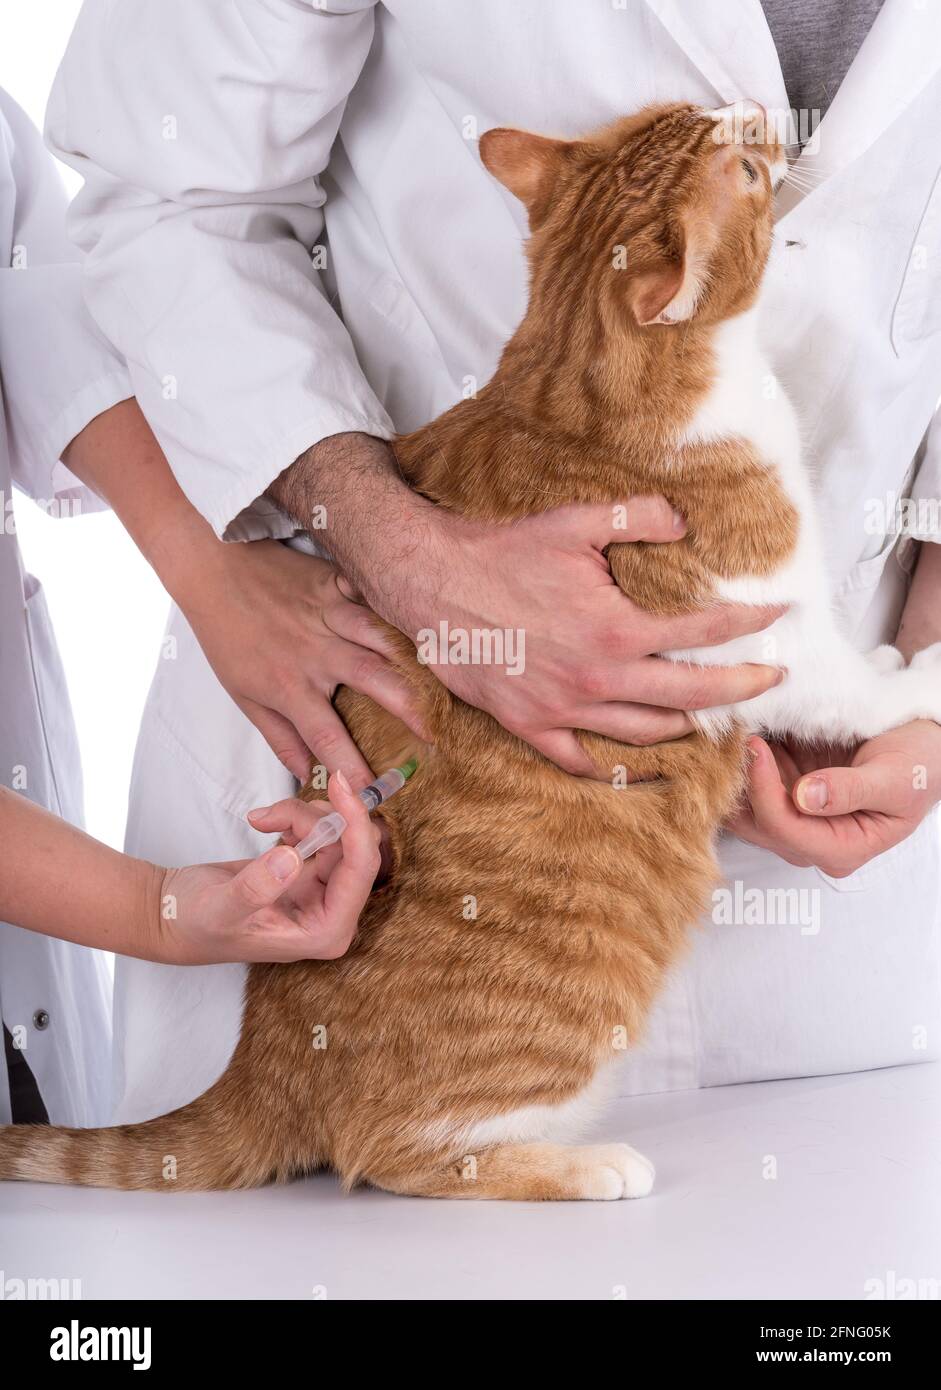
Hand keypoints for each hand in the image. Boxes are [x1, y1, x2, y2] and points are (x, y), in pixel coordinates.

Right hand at [156, 772, 381, 962]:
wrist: (175, 915)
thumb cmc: (195, 924)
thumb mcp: (220, 909)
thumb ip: (256, 889)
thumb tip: (291, 859)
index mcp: (326, 932)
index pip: (360, 871)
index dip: (355, 823)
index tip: (339, 783)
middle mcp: (333, 912)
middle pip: (352, 846)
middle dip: (316, 819)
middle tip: (272, 815)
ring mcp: (324, 890)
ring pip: (337, 833)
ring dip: (301, 816)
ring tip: (263, 820)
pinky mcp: (311, 871)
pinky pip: (322, 831)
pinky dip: (297, 818)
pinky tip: (270, 825)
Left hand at [174, 541, 427, 787]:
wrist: (214, 567)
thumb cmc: (227, 635)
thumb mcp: (243, 694)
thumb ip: (279, 735)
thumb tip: (304, 772)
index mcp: (290, 685)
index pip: (326, 735)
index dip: (352, 767)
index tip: (375, 791)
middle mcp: (315, 652)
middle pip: (370, 680)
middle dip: (407, 708)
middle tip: (436, 732)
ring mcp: (329, 615)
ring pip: (380, 635)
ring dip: (414, 657)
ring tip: (446, 678)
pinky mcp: (336, 584)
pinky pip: (374, 596)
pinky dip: (399, 606)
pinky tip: (427, 618)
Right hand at [386, 501, 784, 775]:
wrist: (431, 585)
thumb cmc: (501, 551)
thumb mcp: (574, 522)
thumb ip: (638, 518)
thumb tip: (685, 521)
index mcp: (616, 630)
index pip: (703, 633)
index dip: (749, 625)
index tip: (780, 618)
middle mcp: (598, 680)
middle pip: (690, 696)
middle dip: (740, 689)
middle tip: (772, 681)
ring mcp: (563, 710)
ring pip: (645, 734)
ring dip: (688, 728)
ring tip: (713, 717)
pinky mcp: (530, 725)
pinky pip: (581, 761)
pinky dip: (615, 768)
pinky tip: (639, 765)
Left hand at [727, 720, 940, 876]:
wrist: (923, 746)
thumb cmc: (920, 766)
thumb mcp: (895, 777)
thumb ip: (852, 790)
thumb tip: (806, 796)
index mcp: (842, 849)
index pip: (785, 830)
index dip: (763, 790)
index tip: (756, 746)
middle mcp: (813, 842)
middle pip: (755, 825)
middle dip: (741, 783)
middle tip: (736, 737)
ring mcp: (796, 818)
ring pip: (744, 808)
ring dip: (735, 773)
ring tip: (735, 732)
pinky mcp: (787, 793)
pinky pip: (750, 786)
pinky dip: (742, 763)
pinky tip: (742, 734)